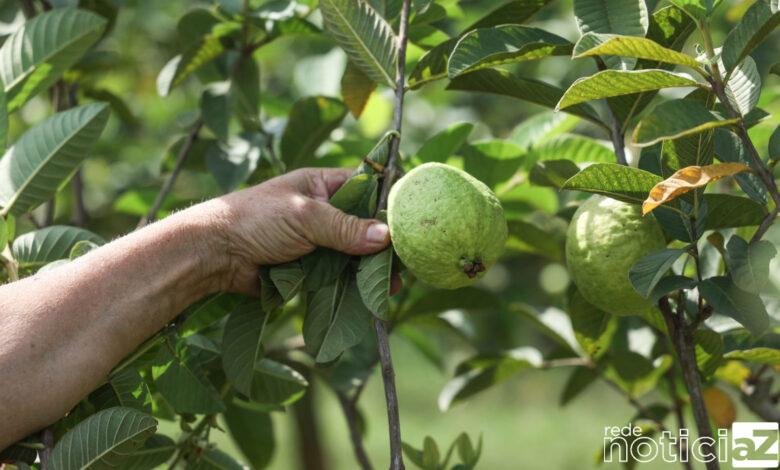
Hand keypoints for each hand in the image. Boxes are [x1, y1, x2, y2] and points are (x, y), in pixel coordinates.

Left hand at [202, 168, 390, 293]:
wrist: (213, 254)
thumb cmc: (255, 220)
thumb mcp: (305, 216)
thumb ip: (345, 227)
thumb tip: (386, 237)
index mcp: (322, 185)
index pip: (367, 187)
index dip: (389, 202)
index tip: (412, 221)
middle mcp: (324, 211)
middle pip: (366, 226)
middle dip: (384, 244)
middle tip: (405, 263)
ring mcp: (318, 241)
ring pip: (355, 254)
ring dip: (372, 269)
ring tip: (392, 285)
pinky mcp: (310, 267)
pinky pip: (339, 275)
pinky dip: (354, 284)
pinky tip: (371, 295)